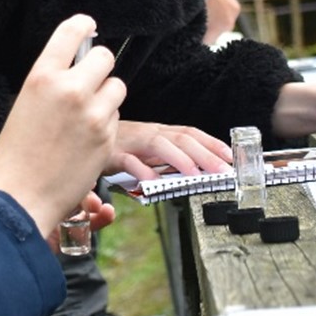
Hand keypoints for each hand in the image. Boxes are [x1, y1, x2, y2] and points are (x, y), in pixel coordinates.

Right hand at [0, 15, 125, 241]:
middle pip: (105, 56)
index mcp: (41, 77)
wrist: (18, 198)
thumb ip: (52, 84)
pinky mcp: (108, 135)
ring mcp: (92, 112)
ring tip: (84, 118)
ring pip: (117, 86)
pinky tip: (85, 141)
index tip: (88, 25)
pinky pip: (116, 116)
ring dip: (107, 97)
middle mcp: (69, 89)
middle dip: (99, 68)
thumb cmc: (15, 156)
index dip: (83, 25)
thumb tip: (78, 65)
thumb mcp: (25, 106)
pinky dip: (107, 123)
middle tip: (88, 83)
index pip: (71, 32)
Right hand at [107, 119, 232, 179]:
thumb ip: (168, 158)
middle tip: (223, 170)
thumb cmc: (119, 145)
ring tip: (196, 176)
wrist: (83, 136)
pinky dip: (142, 171)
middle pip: (183, 139)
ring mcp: (133, 142)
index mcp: (161, 132)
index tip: (231, 156)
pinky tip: (153, 182)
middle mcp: (150, 133)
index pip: (192, 133)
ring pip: (161, 146)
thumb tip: (195, 171)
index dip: (213, 143)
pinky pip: (130, 162)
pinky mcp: (113, 154)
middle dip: (206, 154)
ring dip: (181, 160)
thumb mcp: (148, 149)